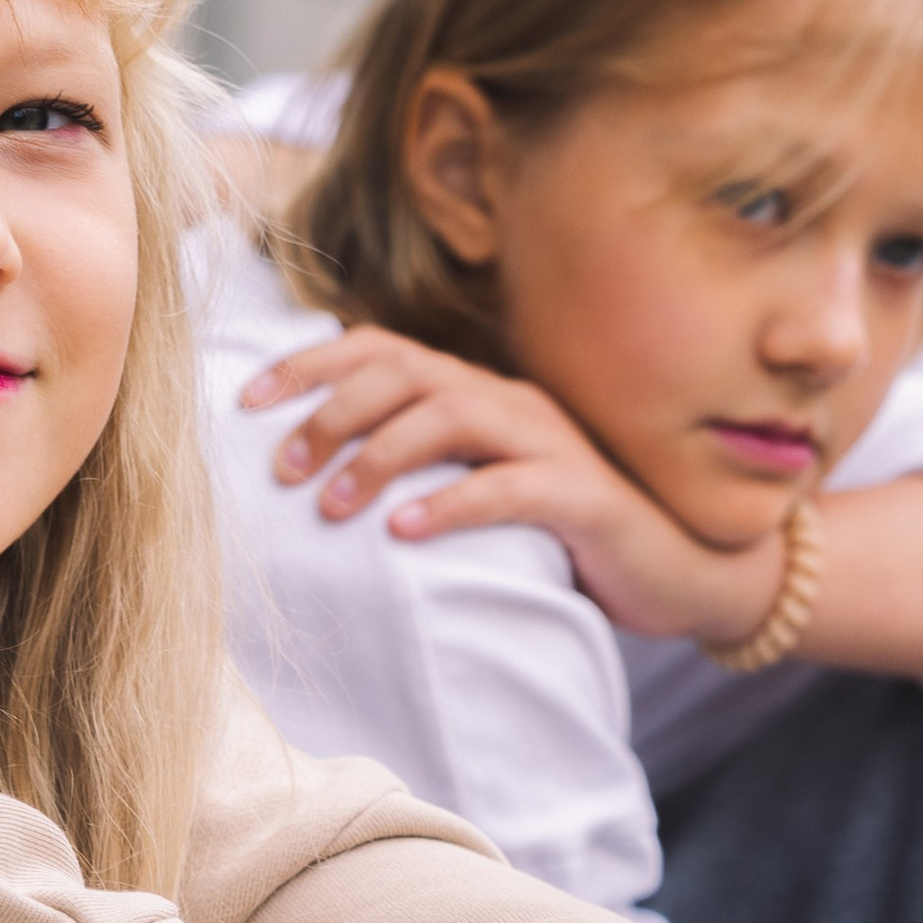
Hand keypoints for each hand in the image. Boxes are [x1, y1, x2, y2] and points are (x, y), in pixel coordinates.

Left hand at [242, 323, 783, 646]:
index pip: (382, 351)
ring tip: (332, 505)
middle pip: (405, 375)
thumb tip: (318, 478)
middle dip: (333, 415)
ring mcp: (549, 443)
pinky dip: (449, 505)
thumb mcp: (479, 492)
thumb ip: (420, 472)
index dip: (311, 366)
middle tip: (280, 470)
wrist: (675, 572)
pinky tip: (403, 534)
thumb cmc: (562, 539)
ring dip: (380, 457)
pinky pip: (507, 489)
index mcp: (479, 393)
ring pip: (450, 417)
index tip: (248, 402)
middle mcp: (510, 403)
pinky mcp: (580, 497)